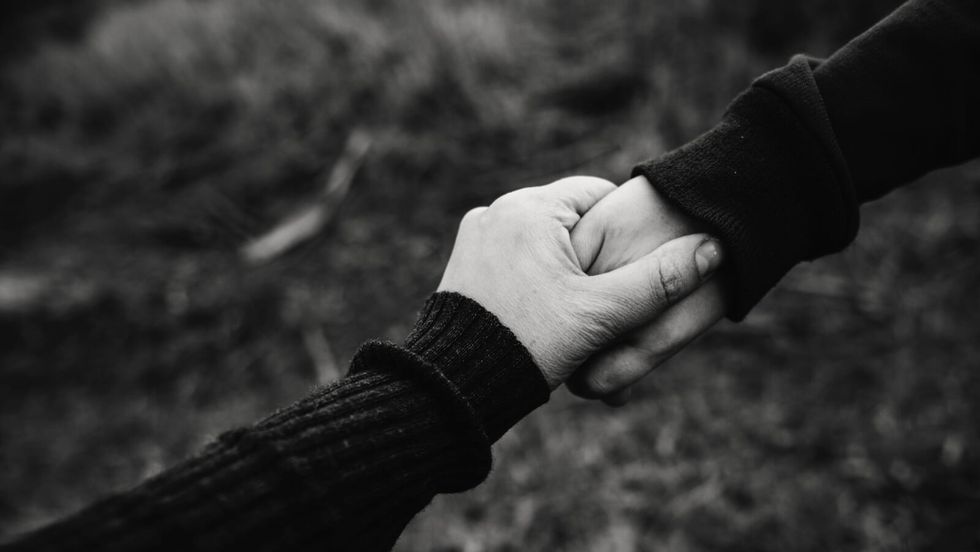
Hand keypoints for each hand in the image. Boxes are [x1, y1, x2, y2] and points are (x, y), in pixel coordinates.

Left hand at [437, 176, 722, 388]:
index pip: (598, 193)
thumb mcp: (601, 314)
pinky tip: (545, 310)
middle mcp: (497, 210)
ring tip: (579, 305)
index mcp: (531, 207)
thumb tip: (715, 250)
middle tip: (610, 293)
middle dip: (593, 251)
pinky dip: (533, 275)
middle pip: (568, 218)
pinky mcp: (462, 262)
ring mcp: (475, 235)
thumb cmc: (531, 345)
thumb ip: (660, 282)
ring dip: (563, 264)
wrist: (457, 387)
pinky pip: (513, 256)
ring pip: (541, 239)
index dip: (627, 228)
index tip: (637, 264)